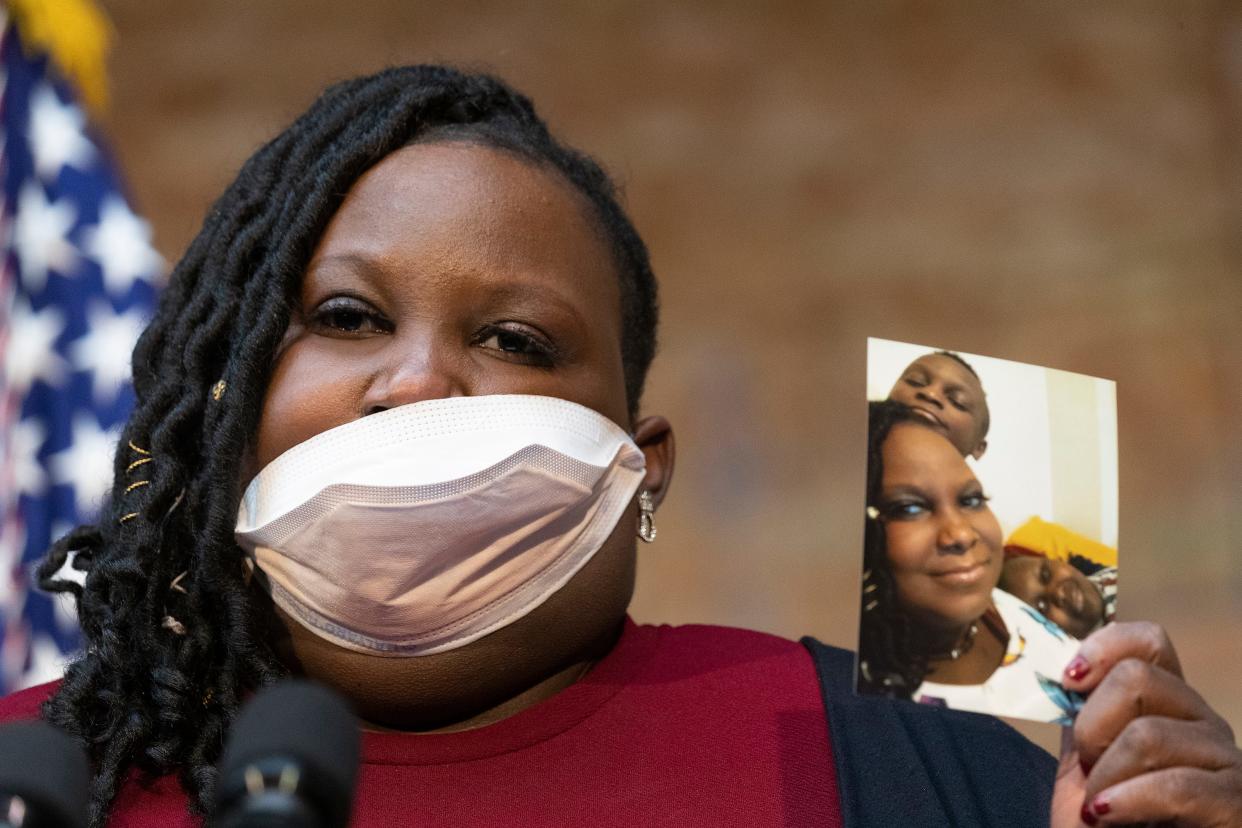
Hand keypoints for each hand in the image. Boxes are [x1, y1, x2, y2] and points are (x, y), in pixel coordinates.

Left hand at [1050, 622, 1241, 826]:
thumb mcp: (1084, 767)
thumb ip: (1080, 717)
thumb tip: (1060, 666)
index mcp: (1165, 707)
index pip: (1149, 642)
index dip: (1104, 646)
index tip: (1069, 679)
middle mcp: (1202, 725)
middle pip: (1138, 679)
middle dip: (1093, 725)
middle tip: (1089, 770)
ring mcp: (1226, 764)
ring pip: (1149, 733)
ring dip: (1105, 775)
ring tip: (1099, 809)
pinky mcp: (1235, 805)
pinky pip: (1177, 785)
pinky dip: (1129, 800)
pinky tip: (1105, 814)